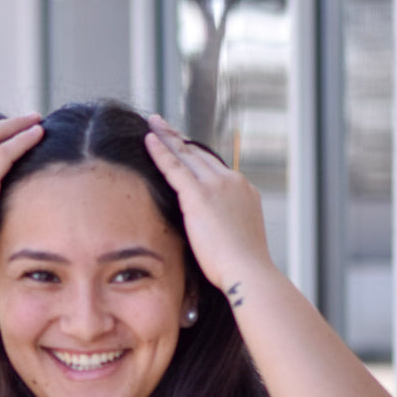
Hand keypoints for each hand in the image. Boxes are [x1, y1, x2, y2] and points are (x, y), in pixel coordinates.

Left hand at [144, 115, 275, 299]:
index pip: (216, 168)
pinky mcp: (199, 195)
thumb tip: (217, 236)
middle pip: (202, 155)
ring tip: (154, 124)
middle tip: (165, 127)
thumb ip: (227, 228)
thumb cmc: (243, 268)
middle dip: (181, 140)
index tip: (186, 147)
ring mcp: (217, 186)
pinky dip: (160, 151)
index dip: (198, 156)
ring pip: (187, 154)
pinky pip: (174, 167)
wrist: (248, 272)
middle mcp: (232, 181)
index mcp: (245, 192)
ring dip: (169, 137)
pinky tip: (148, 140)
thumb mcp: (239, 240)